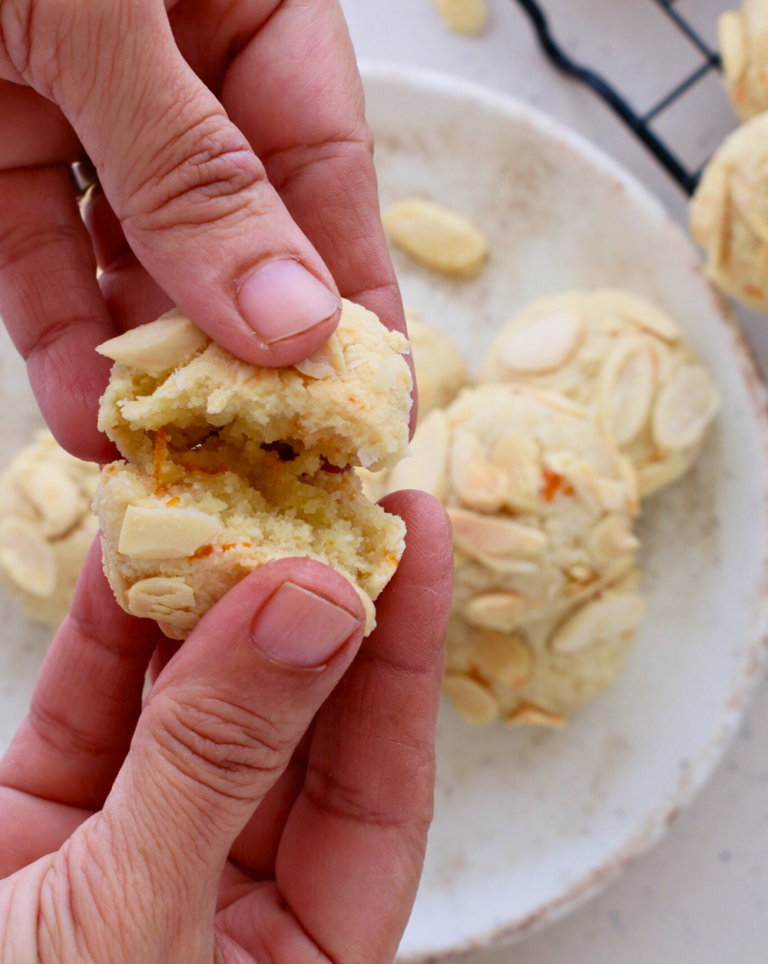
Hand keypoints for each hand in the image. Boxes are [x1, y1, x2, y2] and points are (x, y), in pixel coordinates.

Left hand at [0, 0, 405, 460]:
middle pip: (234, 227)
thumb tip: (292, 320)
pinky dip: (59, 335)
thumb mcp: (97, 12)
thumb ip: (192, 168)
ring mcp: (72, 101)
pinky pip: (35, 255)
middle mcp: (168, 57)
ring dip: (147, 365)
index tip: (380, 397)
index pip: (323, 162)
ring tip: (168, 452)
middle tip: (273, 452)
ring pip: (132, 257)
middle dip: (248, 347)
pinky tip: (86, 412)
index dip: (354, 289)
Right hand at [0, 491, 452, 963]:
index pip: (380, 799)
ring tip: (237, 506)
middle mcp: (233, 929)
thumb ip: (217, 765)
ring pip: (193, 719)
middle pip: (294, 745)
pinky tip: (138, 557)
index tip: (415, 541)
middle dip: (307, 623)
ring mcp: (138, 874)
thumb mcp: (128, 940)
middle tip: (330, 504)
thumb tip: (317, 608)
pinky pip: (97, 717)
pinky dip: (111, 639)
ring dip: (207, 615)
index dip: (402, 663)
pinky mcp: (47, 835)